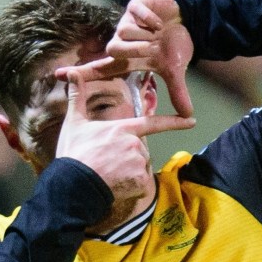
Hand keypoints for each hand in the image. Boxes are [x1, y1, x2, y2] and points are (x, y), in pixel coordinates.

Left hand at [56, 0, 194, 117]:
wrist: (189, 19)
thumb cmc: (175, 45)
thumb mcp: (175, 70)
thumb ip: (177, 92)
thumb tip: (188, 116)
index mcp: (127, 58)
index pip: (99, 68)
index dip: (80, 73)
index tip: (57, 75)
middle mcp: (122, 40)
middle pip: (113, 48)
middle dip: (137, 50)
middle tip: (153, 48)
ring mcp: (127, 22)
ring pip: (124, 31)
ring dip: (146, 35)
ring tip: (158, 33)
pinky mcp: (134, 6)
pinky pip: (137, 14)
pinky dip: (152, 20)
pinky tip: (160, 22)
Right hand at [56, 64, 194, 201]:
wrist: (72, 185)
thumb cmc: (74, 153)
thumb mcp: (74, 124)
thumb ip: (77, 98)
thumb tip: (70, 73)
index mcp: (123, 129)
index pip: (153, 123)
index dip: (174, 122)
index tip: (192, 120)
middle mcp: (135, 144)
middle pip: (140, 151)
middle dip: (127, 158)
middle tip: (106, 164)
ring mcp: (138, 163)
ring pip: (139, 169)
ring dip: (128, 174)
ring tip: (107, 176)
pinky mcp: (139, 182)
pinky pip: (139, 185)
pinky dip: (129, 188)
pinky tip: (114, 187)